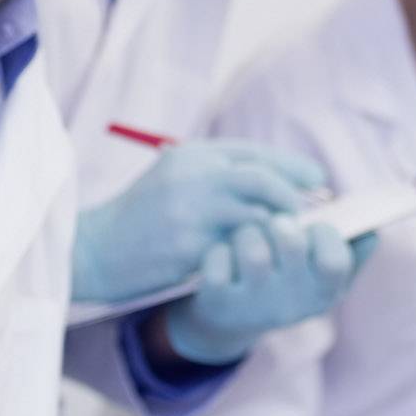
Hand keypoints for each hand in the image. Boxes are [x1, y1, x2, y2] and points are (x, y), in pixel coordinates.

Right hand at [71, 140, 323, 305]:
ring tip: (290, 241)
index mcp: (193, 155)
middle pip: (263, 180)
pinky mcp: (188, 247)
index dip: (292, 167)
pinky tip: (261, 261)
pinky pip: (237, 251)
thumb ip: (220, 174)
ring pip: (256, 217)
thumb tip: (278, 182)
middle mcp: (194, 176)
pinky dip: (254, 255)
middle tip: (312, 215)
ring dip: (278, 231)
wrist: (97, 249)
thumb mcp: (177, 178)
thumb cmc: (143, 215)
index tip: (318, 180)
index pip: (256, 154)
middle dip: (294, 198)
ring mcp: (191, 212)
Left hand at [162, 218, 373, 365]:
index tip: (315, 227)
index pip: (334, 261)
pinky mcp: (218, 301)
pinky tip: (224, 256)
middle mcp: (292, 304)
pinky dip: (219, 250)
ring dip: (248, 233)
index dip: (325, 234)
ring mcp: (255, 305)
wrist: (234, 318)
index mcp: (324, 293)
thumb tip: (371, 231)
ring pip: (253, 249)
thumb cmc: (288, 281)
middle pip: (291, 244)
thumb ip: (351, 251)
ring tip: (248, 238)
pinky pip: (218, 258)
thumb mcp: (322, 274)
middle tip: (277, 224)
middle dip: (282, 222)